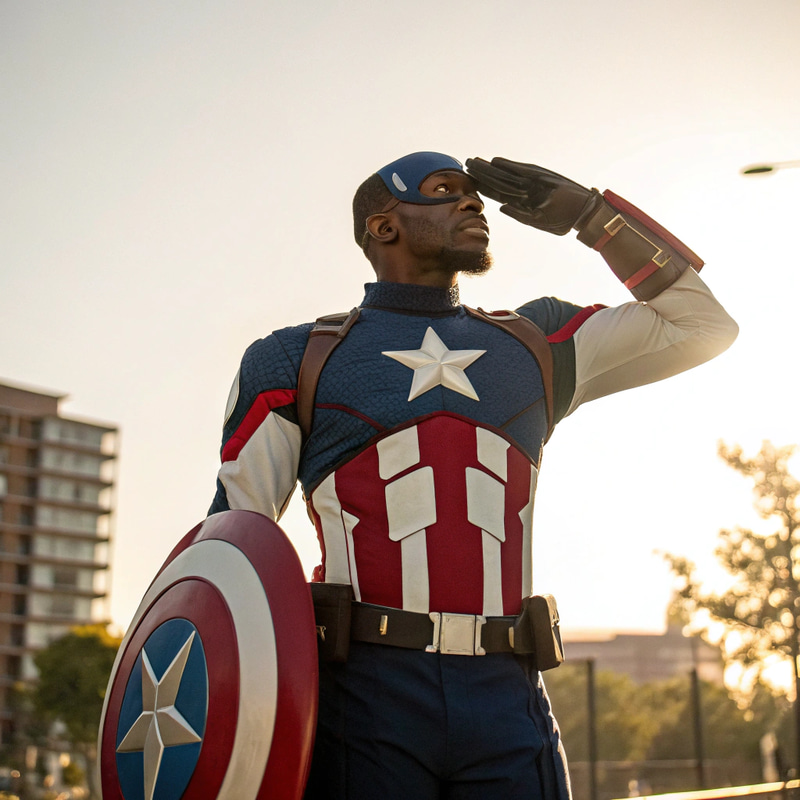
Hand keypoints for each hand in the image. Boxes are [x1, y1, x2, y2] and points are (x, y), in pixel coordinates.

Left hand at [465, 156, 600, 235]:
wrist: (582, 212)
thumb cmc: (562, 219)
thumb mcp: (538, 221)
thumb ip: (519, 214)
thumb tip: (501, 208)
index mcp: (522, 201)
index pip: (498, 193)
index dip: (483, 187)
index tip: (468, 181)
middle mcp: (524, 189)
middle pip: (498, 180)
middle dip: (482, 173)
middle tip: (466, 164)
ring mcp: (532, 181)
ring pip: (506, 174)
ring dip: (490, 168)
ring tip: (474, 161)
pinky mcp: (541, 176)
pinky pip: (521, 171)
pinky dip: (509, 166)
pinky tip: (494, 162)